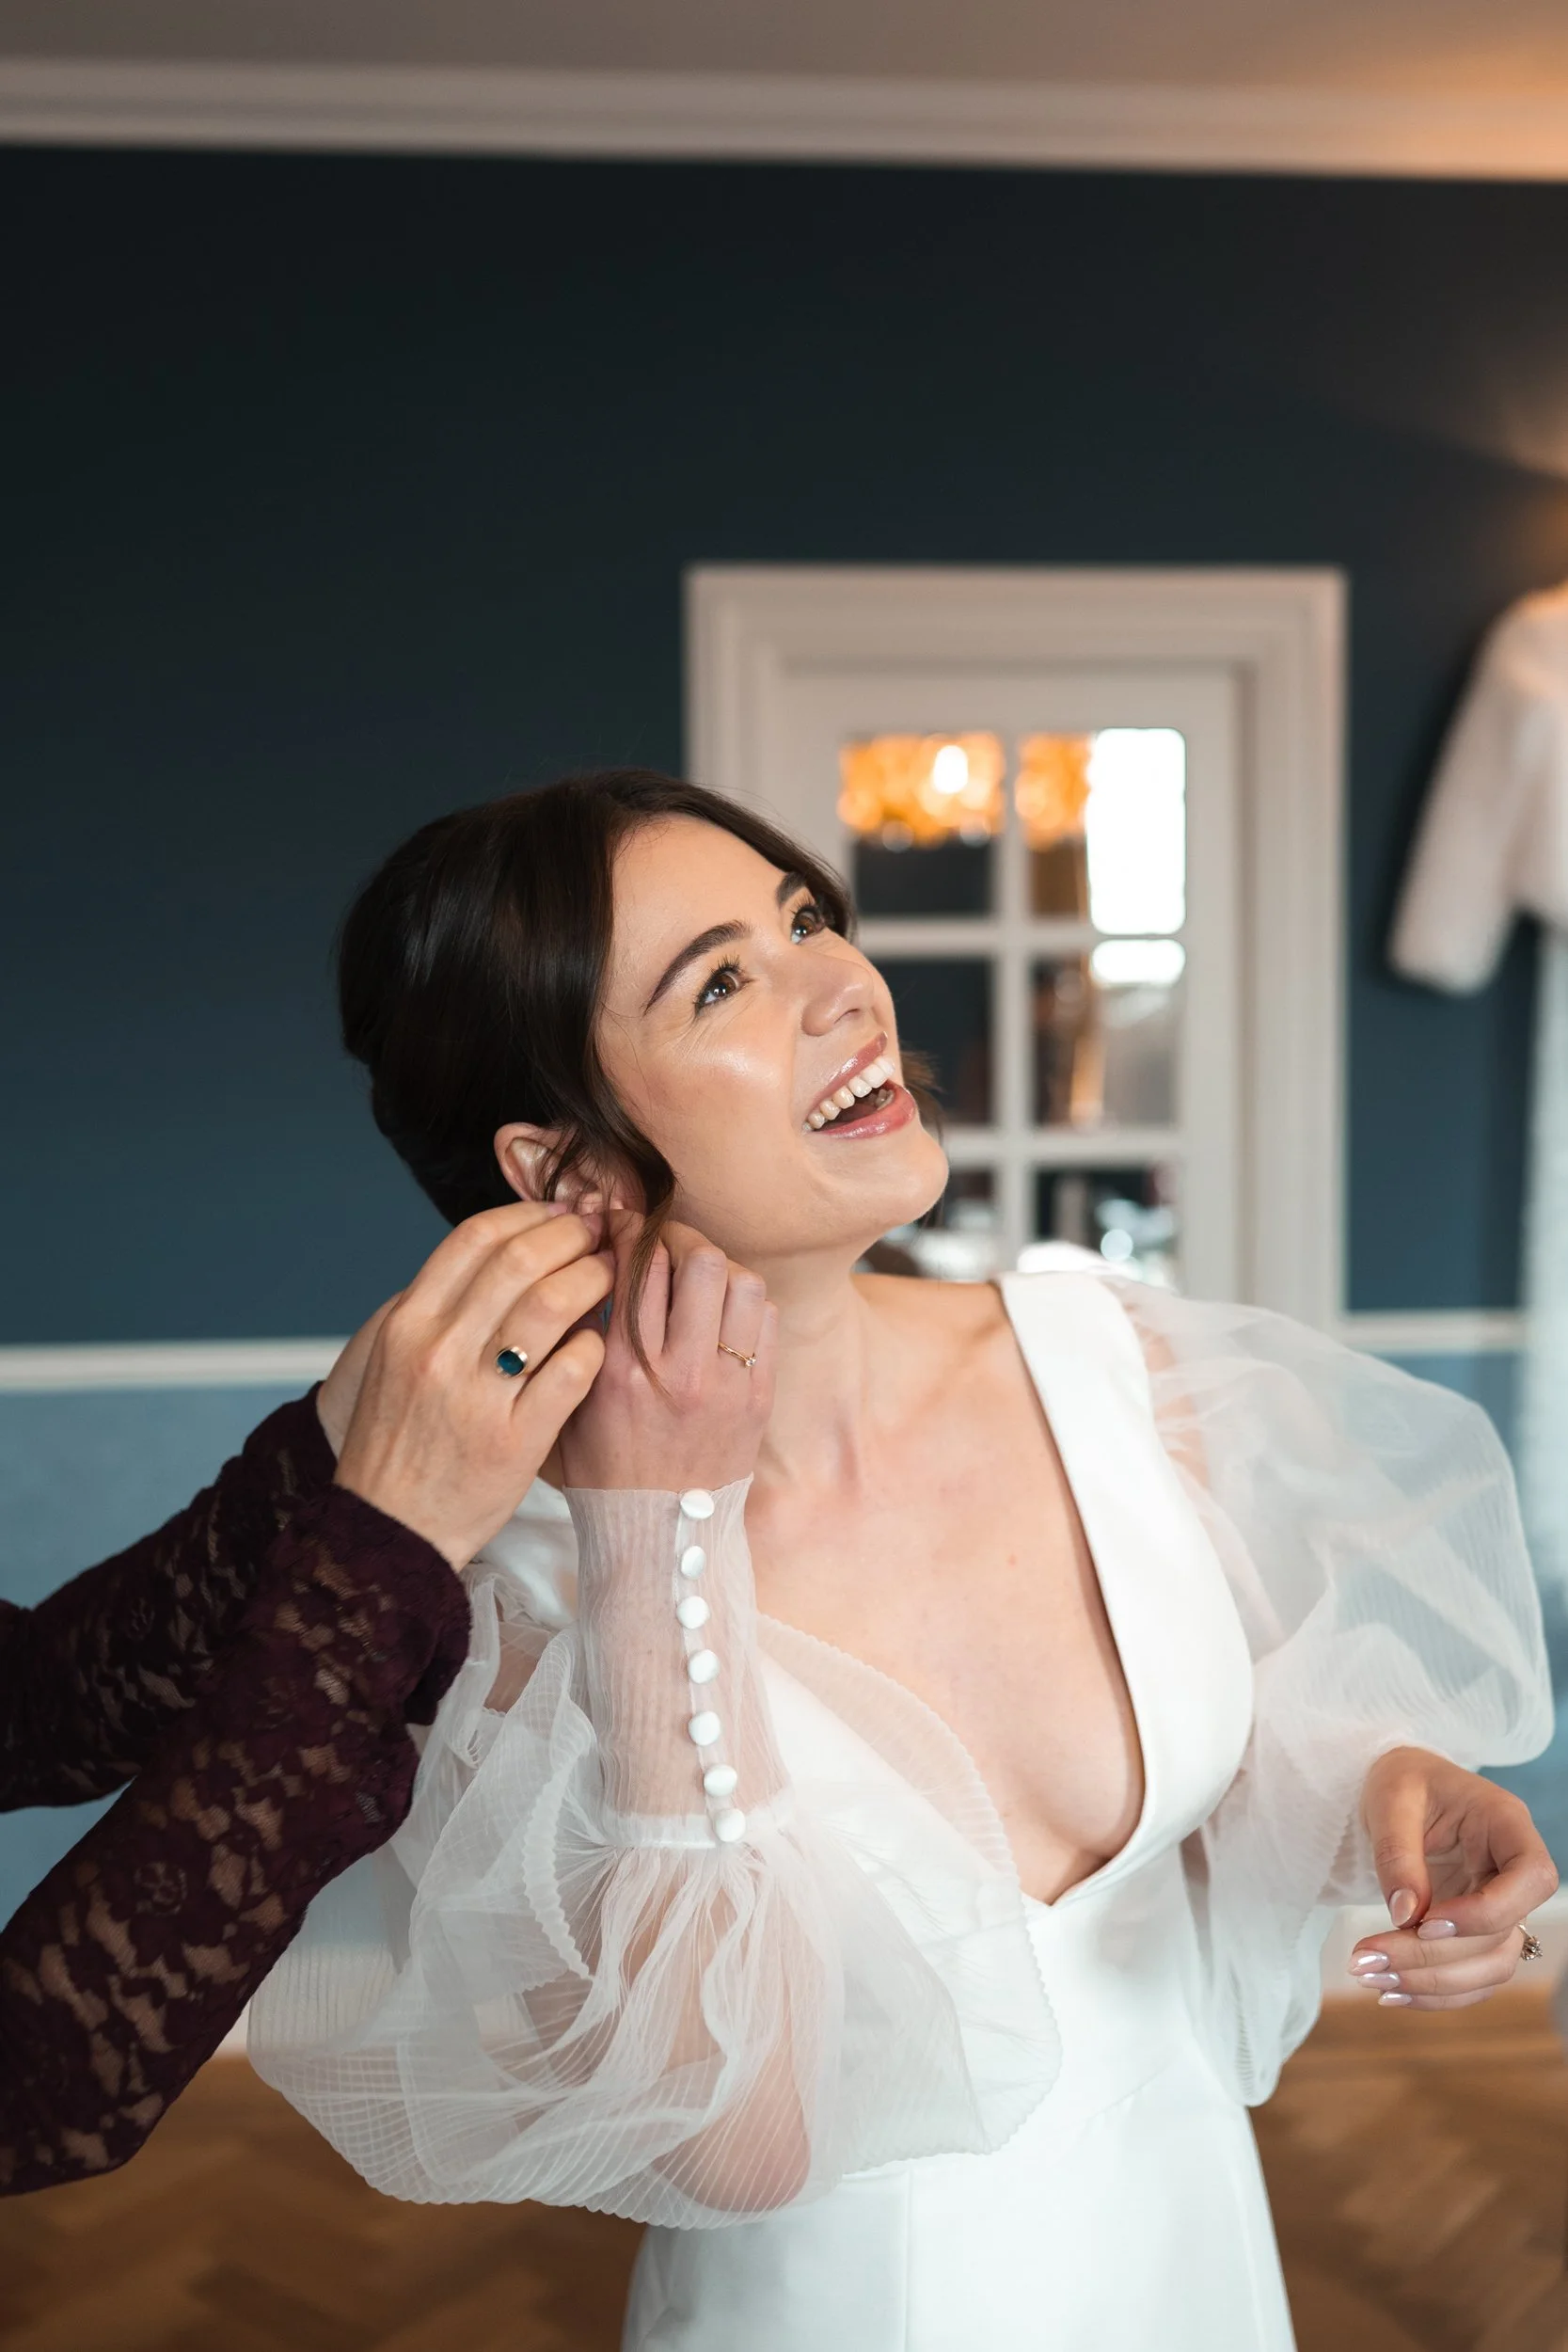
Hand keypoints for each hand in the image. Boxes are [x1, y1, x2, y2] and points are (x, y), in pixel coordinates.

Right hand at [332, 1202, 613, 1566]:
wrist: (390, 1529)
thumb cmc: (402, 1440)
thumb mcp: (399, 1360)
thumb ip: (443, 1305)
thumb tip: (507, 1247)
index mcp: (408, 1323)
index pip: (476, 1238)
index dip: (530, 1213)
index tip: (562, 1211)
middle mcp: (438, 1351)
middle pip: (521, 1260)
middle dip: (573, 1236)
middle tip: (602, 1233)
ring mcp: (478, 1397)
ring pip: (552, 1306)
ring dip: (594, 1278)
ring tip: (611, 1275)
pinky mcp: (516, 1440)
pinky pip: (574, 1370)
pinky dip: (595, 1344)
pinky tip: (601, 1341)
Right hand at [557, 1211, 775, 1492]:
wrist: (660, 1535)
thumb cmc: (603, 1468)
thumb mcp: (570, 1403)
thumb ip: (576, 1335)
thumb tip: (592, 1261)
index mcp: (620, 1370)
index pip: (635, 1267)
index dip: (629, 1230)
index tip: (624, 1222)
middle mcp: (678, 1372)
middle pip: (698, 1260)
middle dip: (680, 1238)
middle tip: (667, 1244)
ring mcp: (726, 1385)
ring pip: (741, 1280)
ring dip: (718, 1268)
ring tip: (698, 1278)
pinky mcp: (759, 1397)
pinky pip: (766, 1319)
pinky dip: (744, 1304)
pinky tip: (722, 1314)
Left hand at [1348, 1746, 1557, 2009]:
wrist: (1396, 1791)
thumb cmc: (1401, 1780)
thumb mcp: (1390, 1796)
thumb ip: (1398, 1851)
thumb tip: (1405, 1915)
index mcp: (1506, 1824)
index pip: (1531, 1877)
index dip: (1487, 1911)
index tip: (1425, 1923)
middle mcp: (1512, 1870)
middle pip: (1502, 1935)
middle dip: (1434, 1958)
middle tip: (1367, 1960)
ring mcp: (1498, 1905)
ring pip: (1492, 1966)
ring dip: (1433, 1983)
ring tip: (1368, 1977)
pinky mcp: (1476, 1932)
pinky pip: (1471, 1976)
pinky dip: (1434, 1992)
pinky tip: (1389, 1990)